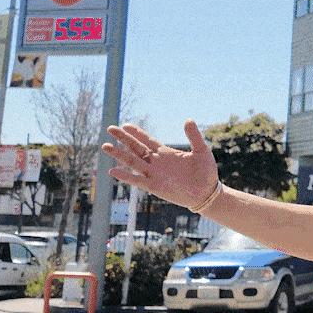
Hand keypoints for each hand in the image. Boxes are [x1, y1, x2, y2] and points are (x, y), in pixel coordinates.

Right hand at [102, 120, 219, 208]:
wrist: (207, 193)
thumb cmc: (206, 172)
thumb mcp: (201, 151)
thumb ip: (194, 136)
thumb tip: (188, 119)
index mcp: (166, 153)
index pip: (147, 140)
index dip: (137, 133)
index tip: (125, 124)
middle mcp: (157, 162)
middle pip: (136, 148)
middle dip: (123, 138)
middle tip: (110, 128)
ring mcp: (154, 174)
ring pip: (132, 162)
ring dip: (119, 154)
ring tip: (105, 146)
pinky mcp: (154, 186)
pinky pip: (136, 180)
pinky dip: (124, 175)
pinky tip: (112, 170)